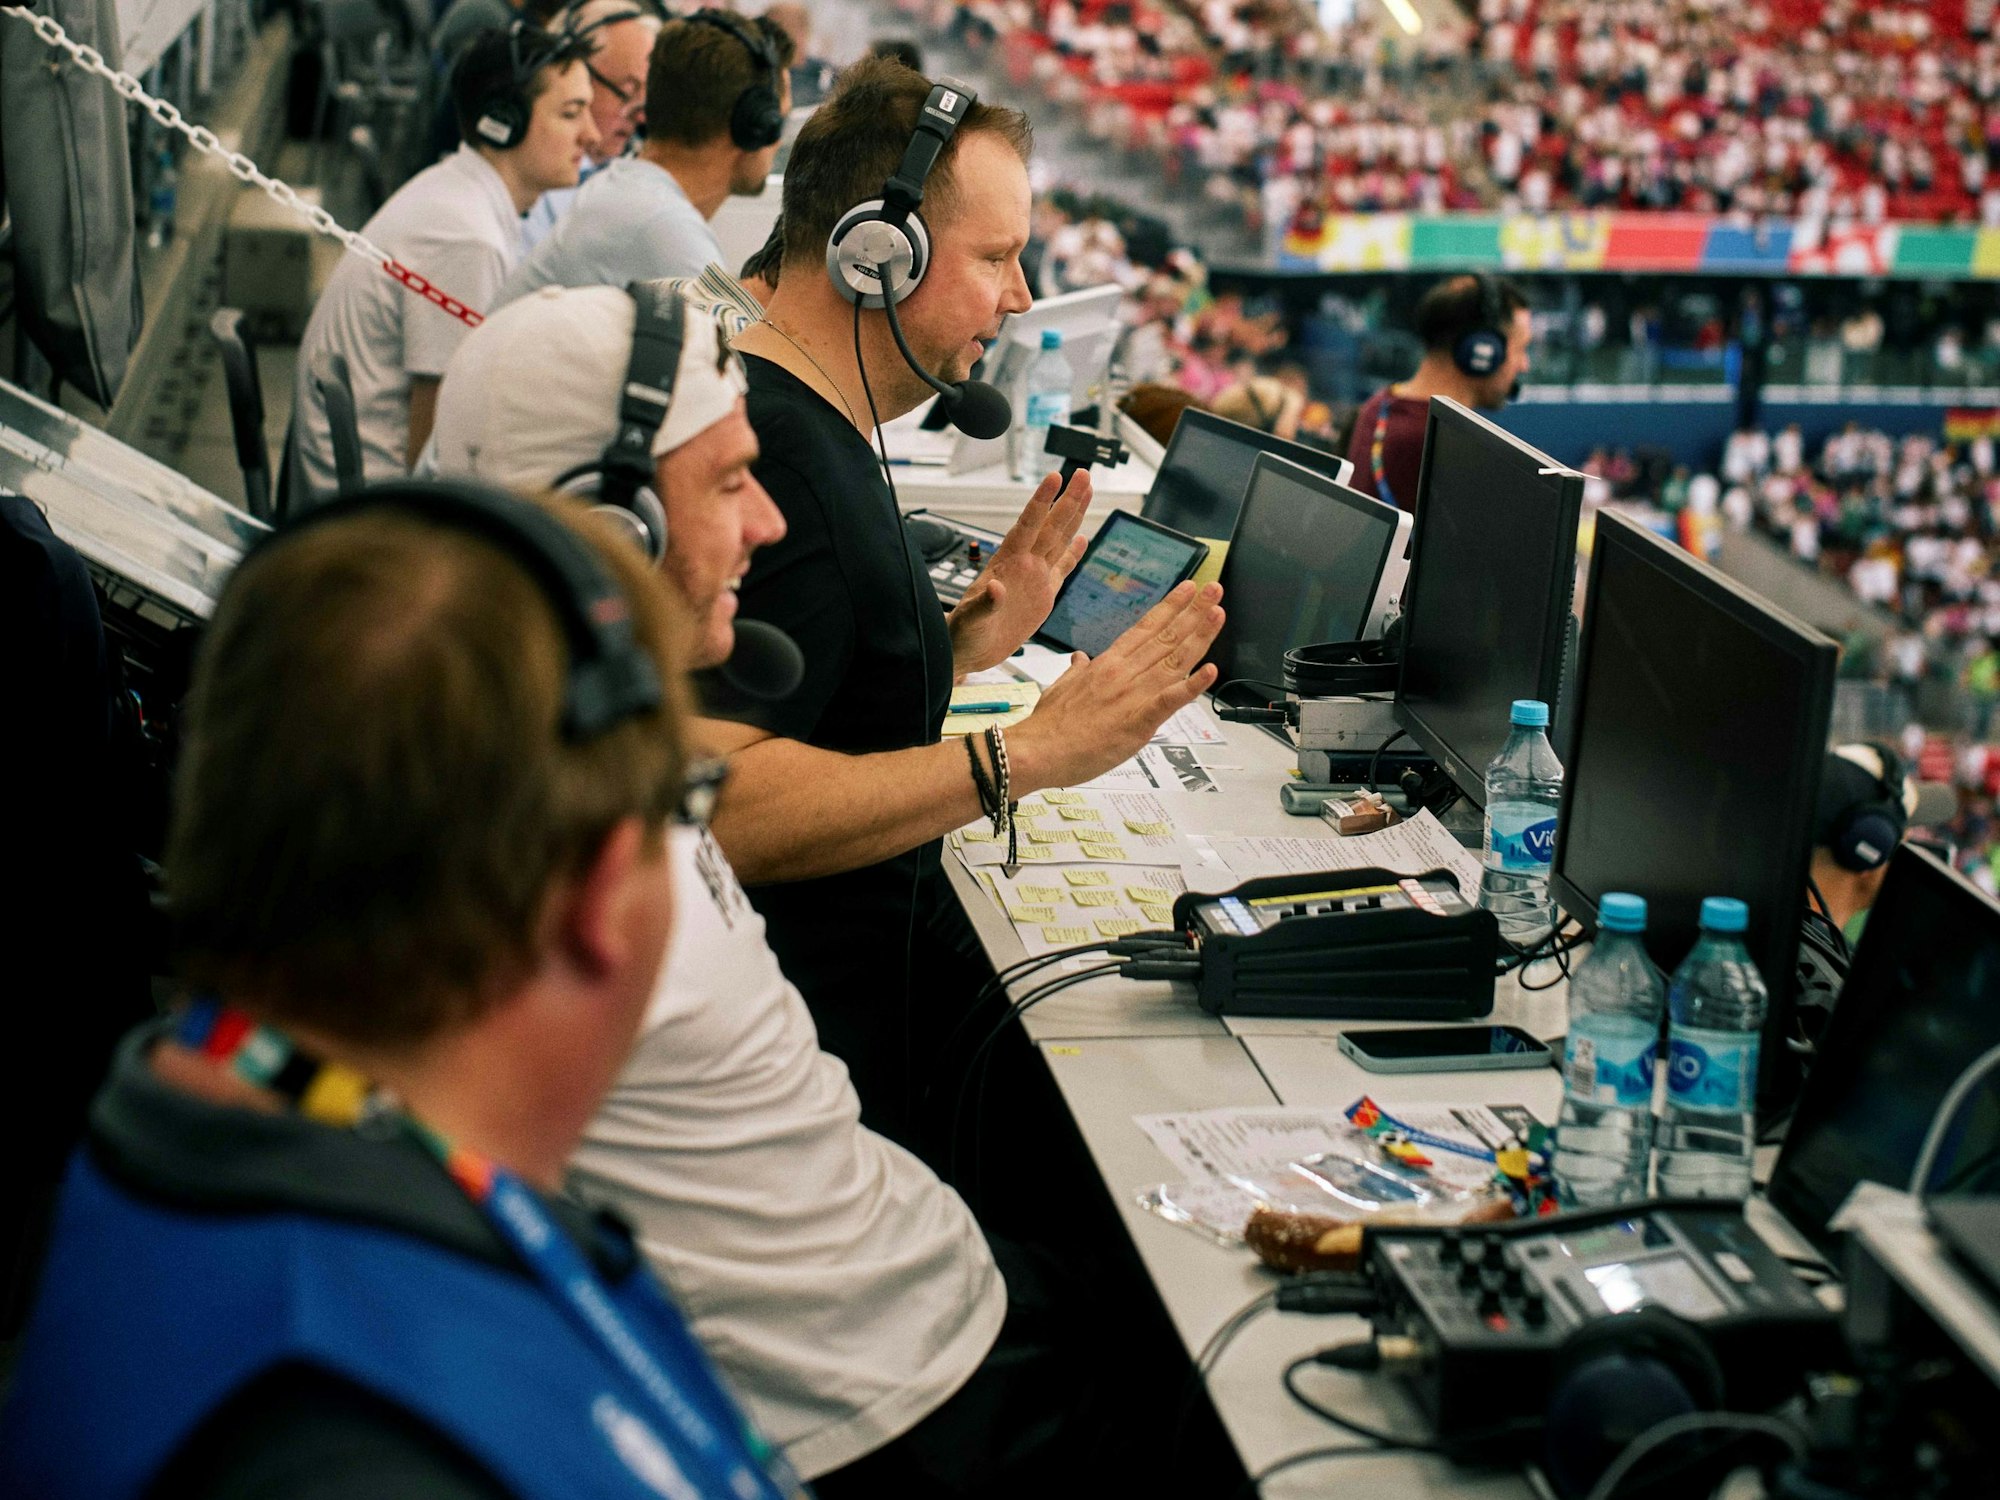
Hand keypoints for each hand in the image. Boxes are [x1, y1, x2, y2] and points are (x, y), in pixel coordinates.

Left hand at [945, 468, 1091, 674]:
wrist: (968, 651)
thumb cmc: (963, 634)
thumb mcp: (970, 621)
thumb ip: (984, 605)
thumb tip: (996, 588)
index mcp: (1006, 564)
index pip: (1027, 526)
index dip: (1041, 502)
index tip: (1054, 478)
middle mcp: (1023, 565)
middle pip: (1050, 526)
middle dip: (1068, 500)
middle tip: (1083, 473)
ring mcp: (1034, 578)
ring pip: (1058, 541)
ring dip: (1073, 516)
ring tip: (1087, 491)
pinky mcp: (1042, 595)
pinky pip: (1061, 569)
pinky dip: (1073, 555)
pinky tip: (1082, 538)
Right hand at [1008, 580, 1224, 792]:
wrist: (1036, 751)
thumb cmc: (1048, 726)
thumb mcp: (1060, 688)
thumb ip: (1076, 672)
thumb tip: (1079, 658)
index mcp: (1106, 664)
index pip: (1145, 627)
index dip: (1170, 607)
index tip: (1188, 589)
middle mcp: (1123, 672)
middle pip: (1166, 637)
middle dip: (1193, 611)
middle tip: (1215, 589)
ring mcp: (1132, 695)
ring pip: (1174, 660)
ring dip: (1199, 636)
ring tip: (1218, 613)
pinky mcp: (1137, 721)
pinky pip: (1170, 700)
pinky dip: (1191, 686)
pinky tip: (1210, 670)